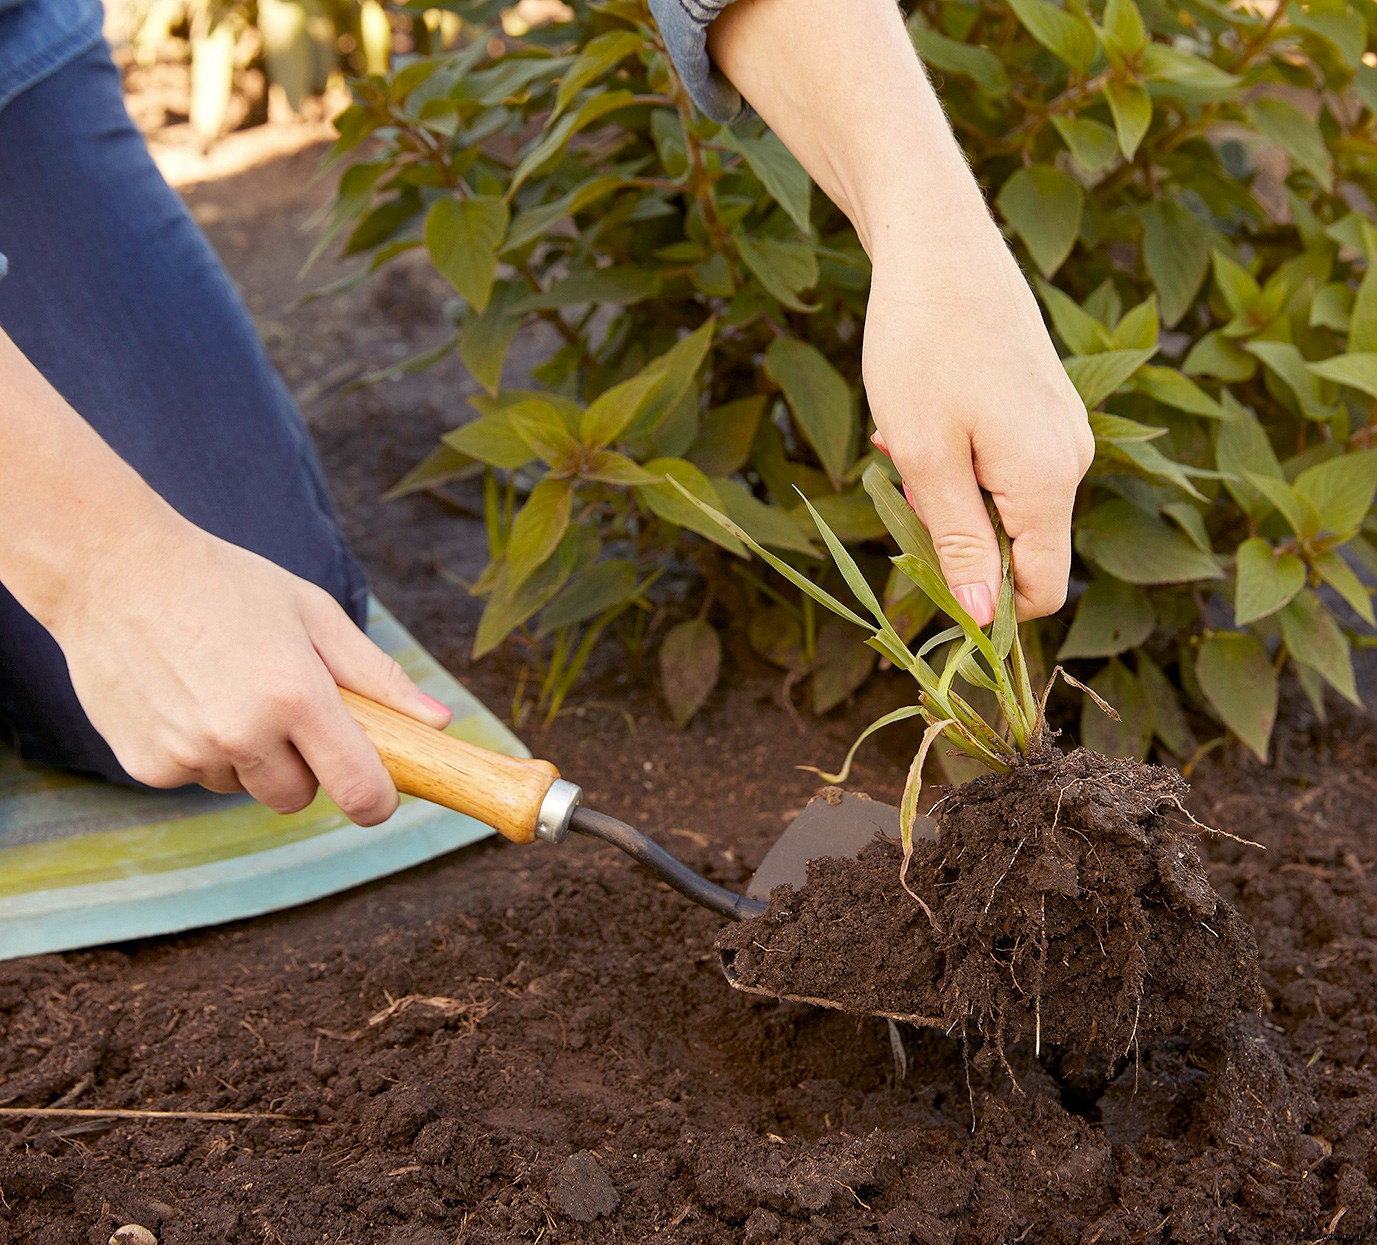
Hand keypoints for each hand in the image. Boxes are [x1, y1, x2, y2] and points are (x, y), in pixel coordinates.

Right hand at [47, 517, 450, 822]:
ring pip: (243, 787)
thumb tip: (439, 722)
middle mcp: (243, 733)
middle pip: (298, 798)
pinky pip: (194, 778)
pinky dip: (197, 751)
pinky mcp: (145, 766)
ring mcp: (189, 753)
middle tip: (282, 710)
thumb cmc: (228, 584)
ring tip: (223, 687)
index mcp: (296, 695)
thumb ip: (376, 676)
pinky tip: (182, 696)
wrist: (113, 568)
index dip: (376, 801)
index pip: (358, 789)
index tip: (378, 793)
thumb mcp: (314, 614)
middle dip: (303, 768)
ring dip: (246, 757)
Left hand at [864, 228, 1093, 624]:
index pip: (1042, 590)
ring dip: (949, 491)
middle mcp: (1073, 458)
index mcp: (1049, 481)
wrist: (937, 241)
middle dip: (955, 535)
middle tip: (902, 481)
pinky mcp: (1043, 403)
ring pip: (1005, 503)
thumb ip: (959, 542)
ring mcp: (1062, 427)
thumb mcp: (928, 458)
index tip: (924, 576)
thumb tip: (981, 616)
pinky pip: (1004, 462)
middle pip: (1020, 547)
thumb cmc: (921, 346)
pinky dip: (958, 457)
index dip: (987, 606)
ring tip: (906, 439)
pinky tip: (923, 416)